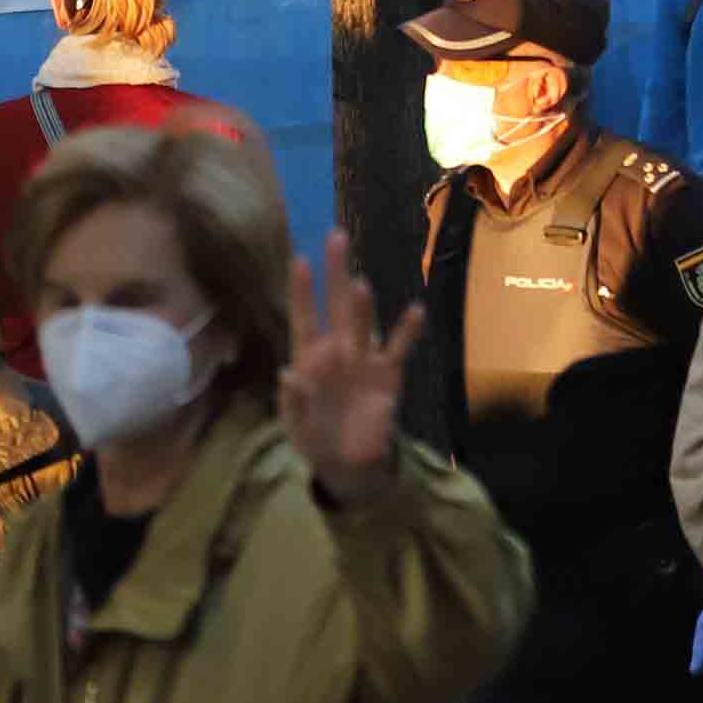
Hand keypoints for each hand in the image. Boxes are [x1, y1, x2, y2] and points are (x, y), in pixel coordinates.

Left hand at [280, 231, 422, 499]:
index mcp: (308, 358)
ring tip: (360, 285)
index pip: (304, 318)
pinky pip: (398, 349)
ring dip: (362, 306)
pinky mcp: (388, 375)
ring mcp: (364, 360)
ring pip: (364, 325)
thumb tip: (287, 374)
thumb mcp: (295, 425)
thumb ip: (293, 401)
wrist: (349, 464)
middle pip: (335, 306)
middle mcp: (336, 350)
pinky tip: (415, 310)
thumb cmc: (315, 438)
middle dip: (335, 274)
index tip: (298, 259)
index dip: (301, 291)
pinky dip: (407, 331)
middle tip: (336, 238)